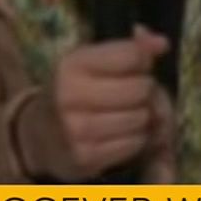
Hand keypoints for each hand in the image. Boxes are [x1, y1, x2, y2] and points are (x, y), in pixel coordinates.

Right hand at [17, 26, 168, 182]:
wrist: (38, 135)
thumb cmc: (76, 91)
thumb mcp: (93, 61)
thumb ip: (130, 47)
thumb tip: (162, 43)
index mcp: (73, 63)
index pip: (132, 55)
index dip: (143, 61)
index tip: (136, 67)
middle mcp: (70, 93)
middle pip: (141, 88)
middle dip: (146, 92)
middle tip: (135, 95)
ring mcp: (76, 128)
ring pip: (141, 118)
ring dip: (143, 117)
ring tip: (129, 115)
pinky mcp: (85, 157)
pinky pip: (134, 143)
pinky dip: (136, 139)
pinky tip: (121, 134)